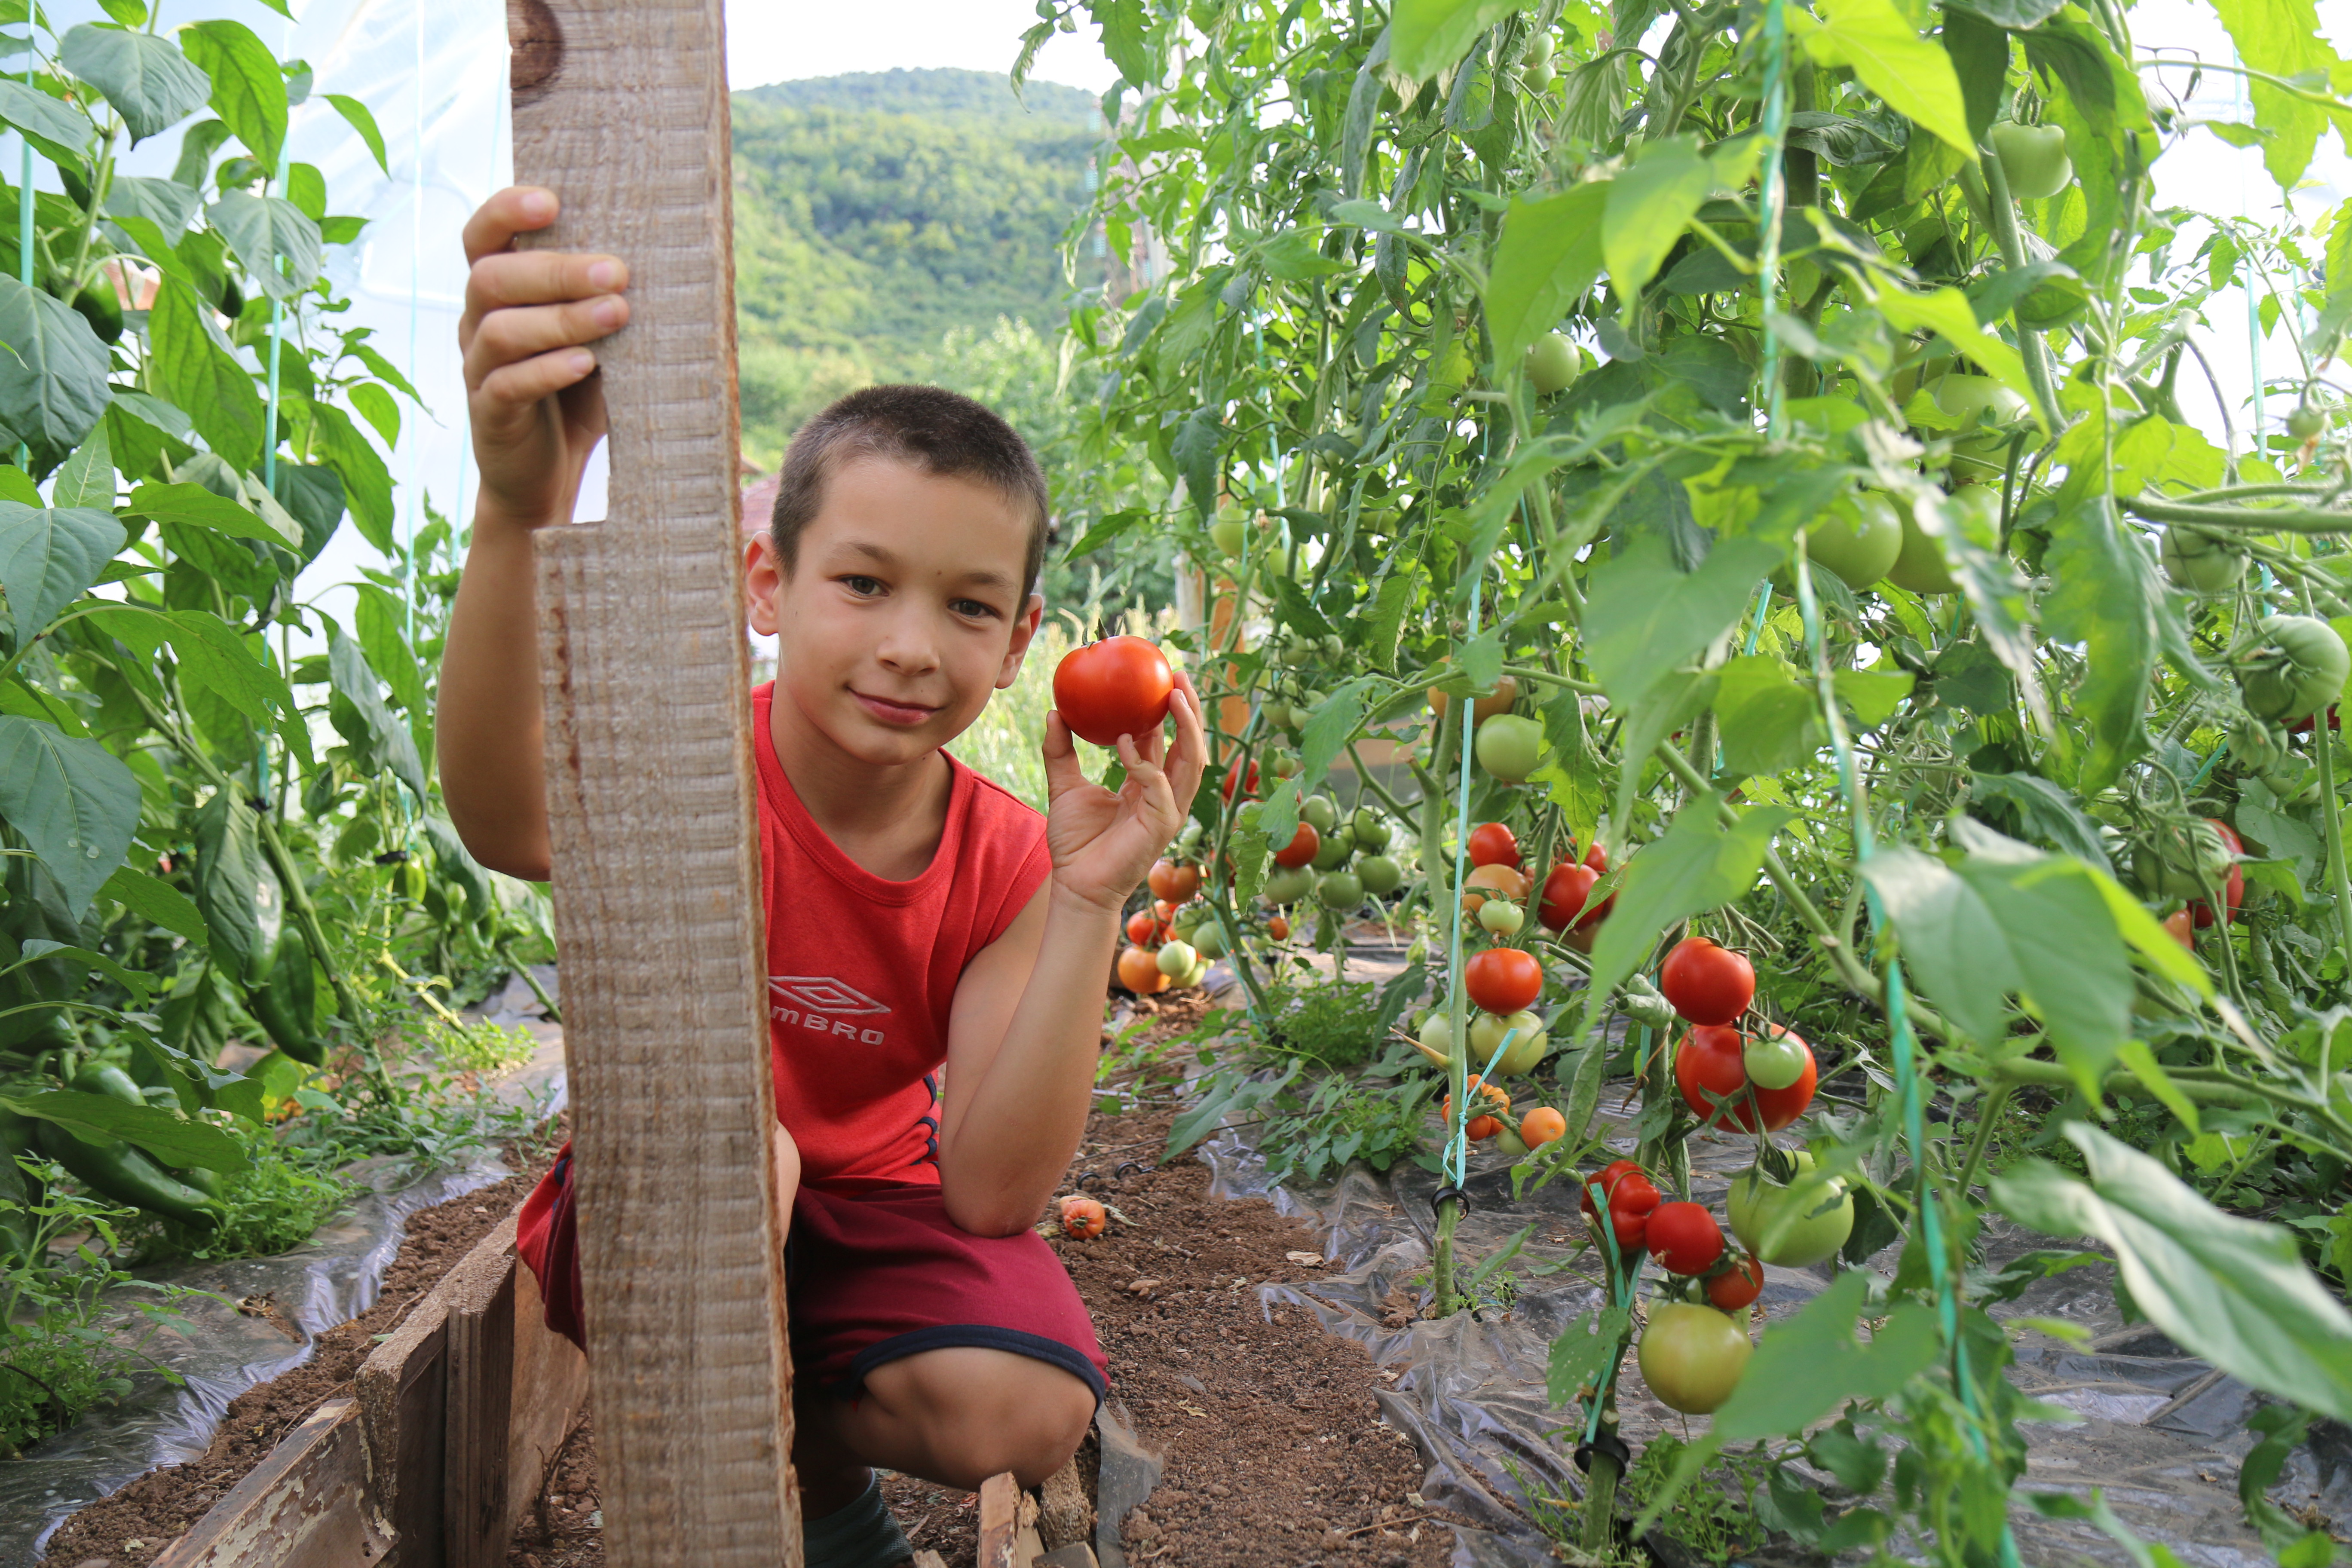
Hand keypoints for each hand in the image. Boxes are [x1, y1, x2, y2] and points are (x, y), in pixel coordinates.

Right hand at [459, 186, 629, 527]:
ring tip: (615, 314)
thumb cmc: (577, 393)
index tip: (552, 201)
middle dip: (555, 270)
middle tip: (615, 272)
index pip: (482, 236)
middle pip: (492, 277)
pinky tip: (585, 364)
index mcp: (498, 292)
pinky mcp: (489, 413)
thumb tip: (665, 260)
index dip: (506, 211)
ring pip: (500, 330)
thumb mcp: (597, 339)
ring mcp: (478, 368)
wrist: (547, 474)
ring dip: (561, 318)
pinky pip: (507, 385)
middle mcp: (477, 322)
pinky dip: (547, 370)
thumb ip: (606, 300)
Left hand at [1040, 672, 1207, 914]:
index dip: (1166, 709)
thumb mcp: (1064, 786)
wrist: (1075, 885)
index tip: (1158, 676)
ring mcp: (1168, 810)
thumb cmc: (1075, 843)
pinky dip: (1145, 763)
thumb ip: (1061, 751)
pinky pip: (1160, 786)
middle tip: (1177, 675)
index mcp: (1148, 784)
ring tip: (1174, 694)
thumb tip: (1055, 712)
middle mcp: (1165, 795)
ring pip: (1191, 762)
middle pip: (1190, 745)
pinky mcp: (1162, 826)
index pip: (1166, 741)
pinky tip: (1123, 743)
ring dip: (1186, 726)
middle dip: (1190, 709)